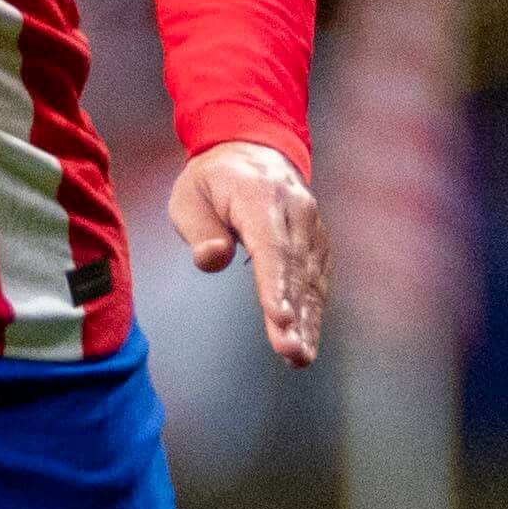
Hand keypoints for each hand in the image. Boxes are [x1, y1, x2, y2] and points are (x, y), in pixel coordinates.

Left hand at [170, 139, 326, 366]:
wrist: (253, 152)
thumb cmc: (212, 182)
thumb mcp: (189, 197)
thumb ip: (200, 230)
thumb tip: (211, 259)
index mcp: (261, 194)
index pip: (270, 245)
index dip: (275, 284)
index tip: (279, 318)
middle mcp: (296, 210)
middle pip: (295, 268)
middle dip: (294, 314)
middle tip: (290, 352)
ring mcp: (312, 226)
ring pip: (312, 279)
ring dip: (308, 321)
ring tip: (299, 357)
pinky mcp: (318, 243)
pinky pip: (318, 281)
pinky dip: (313, 313)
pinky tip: (306, 343)